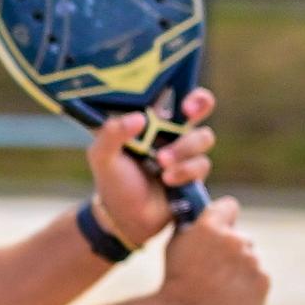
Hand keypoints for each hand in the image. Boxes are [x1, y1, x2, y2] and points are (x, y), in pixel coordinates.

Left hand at [87, 89, 215, 246]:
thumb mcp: (102, 156)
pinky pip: (202, 164)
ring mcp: (185, 152)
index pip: (171, 93)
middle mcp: (171, 132)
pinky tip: (168, 180)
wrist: (125, 219)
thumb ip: (111, 134)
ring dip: (184, 149)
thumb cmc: (113, 182)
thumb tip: (138, 118)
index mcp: (150, 121)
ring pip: (203, 137)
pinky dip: (185, 171)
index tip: (180, 94)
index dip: (179, 85)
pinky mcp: (194, 174)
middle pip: (200, 107)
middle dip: (200, 104)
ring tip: (161, 163)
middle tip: (188, 113)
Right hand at [152, 195, 269, 304]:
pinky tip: (229, 298)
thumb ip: (195, 226)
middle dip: (230, 250)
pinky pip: (259, 279)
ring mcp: (252, 262)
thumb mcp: (177, 244)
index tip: (220, 226)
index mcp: (211, 226)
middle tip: (213, 270)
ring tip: (219, 288)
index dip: (224, 215)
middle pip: (241, 238)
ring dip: (239, 270)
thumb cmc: (177, 279)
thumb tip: (205, 218)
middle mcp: (235, 240)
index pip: (229, 206)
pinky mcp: (263, 282)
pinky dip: (248, 288)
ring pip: (250, 261)